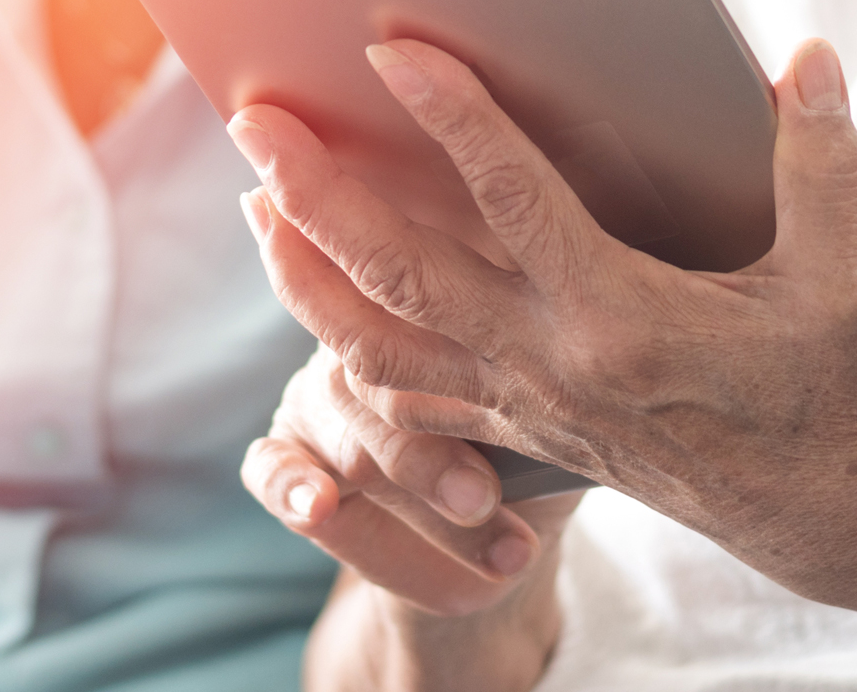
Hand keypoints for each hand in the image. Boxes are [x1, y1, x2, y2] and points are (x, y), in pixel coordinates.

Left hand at [227, 37, 856, 597]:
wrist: (812, 513)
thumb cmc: (826, 387)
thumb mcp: (845, 278)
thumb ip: (822, 164)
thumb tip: (807, 58)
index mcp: (622, 316)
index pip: (514, 201)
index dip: (451, 120)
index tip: (390, 49)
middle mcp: (548, 363)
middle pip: (401, 274)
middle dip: (318, 194)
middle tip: (254, 119)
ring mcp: (517, 402)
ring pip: (373, 344)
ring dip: (303, 273)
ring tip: (256, 201)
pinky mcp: (510, 427)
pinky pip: (399, 394)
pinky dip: (341, 343)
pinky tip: (312, 291)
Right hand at [241, 341, 578, 616]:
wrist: (503, 548)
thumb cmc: (539, 465)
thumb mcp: (560, 425)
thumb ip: (552, 394)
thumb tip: (587, 378)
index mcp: (431, 312)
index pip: (429, 310)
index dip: (461, 352)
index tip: (514, 407)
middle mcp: (366, 339)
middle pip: (382, 379)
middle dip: (436, 449)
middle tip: (484, 498)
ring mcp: (320, 395)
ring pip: (350, 439)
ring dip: (417, 498)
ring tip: (492, 539)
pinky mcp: (288, 453)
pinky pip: (269, 465)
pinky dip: (291, 485)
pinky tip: (316, 505)